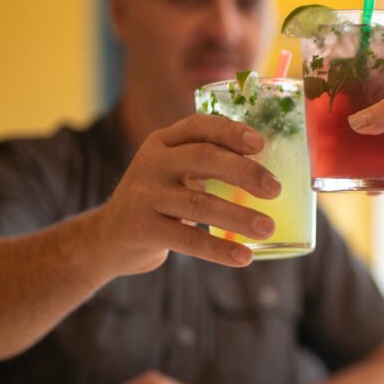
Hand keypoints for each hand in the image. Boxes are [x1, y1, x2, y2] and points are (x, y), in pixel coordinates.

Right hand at [93, 114, 281, 274]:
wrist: (108, 238)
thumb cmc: (159, 201)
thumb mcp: (173, 172)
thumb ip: (207, 164)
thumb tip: (270, 173)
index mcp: (163, 142)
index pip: (199, 126)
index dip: (231, 131)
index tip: (260, 143)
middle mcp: (151, 163)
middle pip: (203, 158)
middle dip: (244, 171)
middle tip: (275, 188)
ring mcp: (144, 196)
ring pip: (199, 204)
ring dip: (238, 216)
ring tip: (268, 227)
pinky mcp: (142, 229)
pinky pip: (188, 240)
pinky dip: (219, 249)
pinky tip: (244, 257)